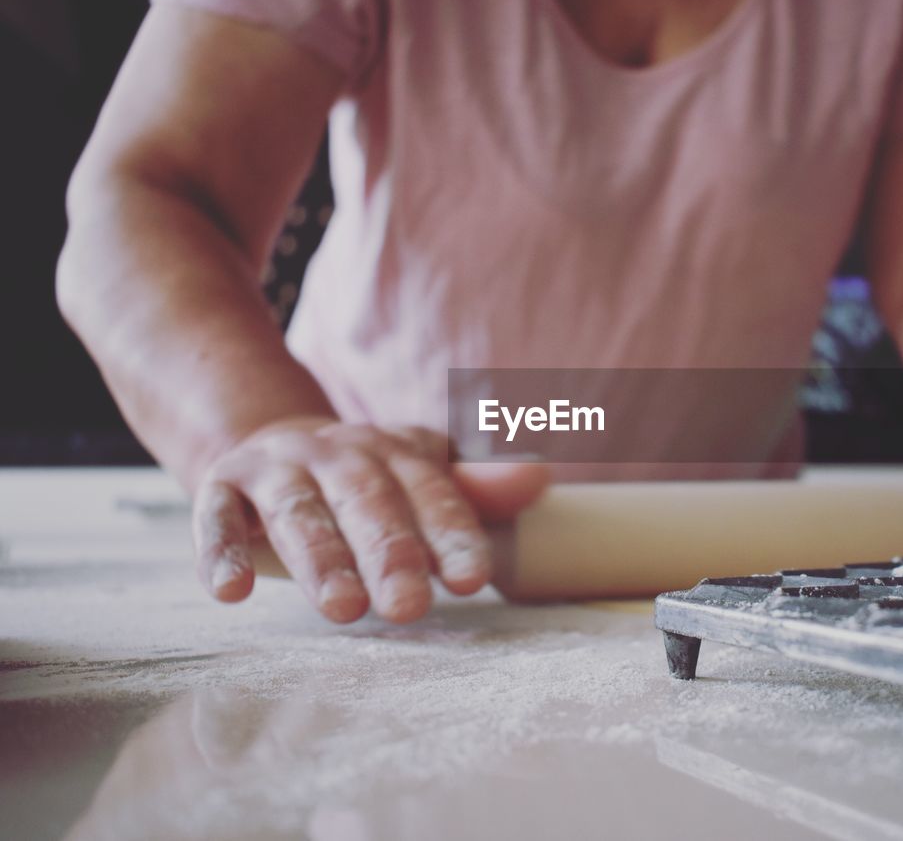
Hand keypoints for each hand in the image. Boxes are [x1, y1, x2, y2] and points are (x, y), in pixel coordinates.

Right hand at [191, 417, 548, 622]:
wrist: (271, 439)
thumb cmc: (368, 477)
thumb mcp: (424, 472)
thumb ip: (476, 486)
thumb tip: (538, 478)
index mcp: (397, 451)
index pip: (432, 492)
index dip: (452, 533)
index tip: (471, 579)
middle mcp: (339, 454)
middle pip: (368, 503)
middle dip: (389, 554)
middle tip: (409, 609)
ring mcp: (278, 469)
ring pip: (298, 512)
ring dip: (319, 559)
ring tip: (342, 610)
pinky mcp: (223, 486)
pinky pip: (217, 518)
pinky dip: (221, 552)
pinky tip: (232, 592)